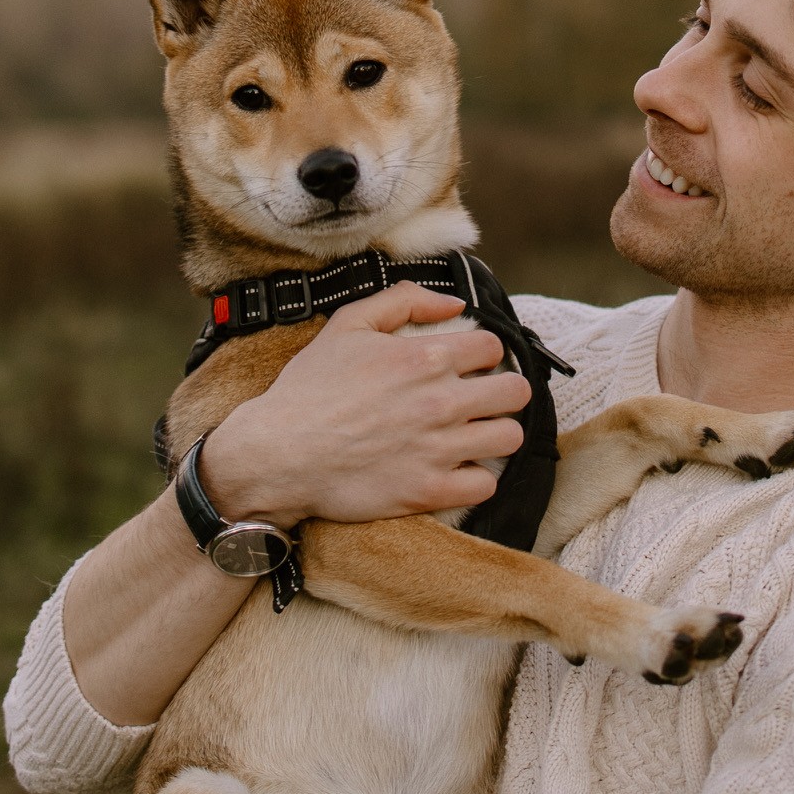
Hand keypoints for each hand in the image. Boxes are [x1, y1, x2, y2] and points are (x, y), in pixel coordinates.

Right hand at [200, 284, 530, 525]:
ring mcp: (438, 449)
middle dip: (501, 393)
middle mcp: (440, 401)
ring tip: (471, 436)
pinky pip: (486, 485)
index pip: (494, 347)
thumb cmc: (309, 389)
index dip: (483, 355)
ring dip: (494, 435)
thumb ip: (404, 301)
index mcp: (425, 357)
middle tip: (479, 402)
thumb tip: (453, 304)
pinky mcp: (429, 491)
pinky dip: (475, 478)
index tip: (468, 367)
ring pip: (509, 438)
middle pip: (516, 393)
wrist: (277, 453)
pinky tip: (454, 469)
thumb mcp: (348, 324)